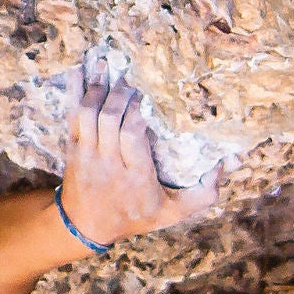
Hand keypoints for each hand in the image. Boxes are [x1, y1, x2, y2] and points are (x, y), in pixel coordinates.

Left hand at [56, 73, 220, 245]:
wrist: (86, 226)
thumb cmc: (135, 216)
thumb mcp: (173, 213)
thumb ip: (202, 194)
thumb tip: (222, 166)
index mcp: (136, 176)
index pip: (133, 136)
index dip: (137, 113)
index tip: (148, 98)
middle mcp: (109, 163)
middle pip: (110, 119)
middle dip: (120, 94)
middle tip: (132, 78)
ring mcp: (87, 154)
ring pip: (89, 114)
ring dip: (98, 88)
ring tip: (107, 67)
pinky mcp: (73, 148)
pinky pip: (72, 116)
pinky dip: (75, 93)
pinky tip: (79, 71)